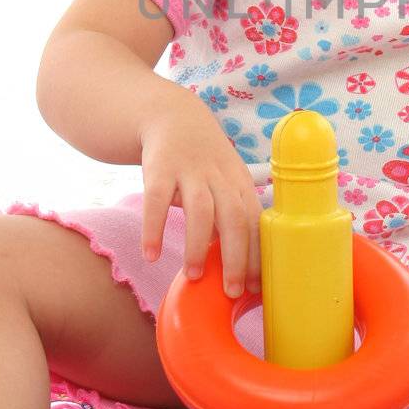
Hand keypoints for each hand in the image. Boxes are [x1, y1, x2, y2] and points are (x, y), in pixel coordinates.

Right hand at [138, 100, 261, 296]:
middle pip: (235, 219)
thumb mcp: (228, 182)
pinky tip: (150, 254)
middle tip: (230, 292)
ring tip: (192, 276)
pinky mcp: (160, 168)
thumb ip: (234, 217)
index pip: (256, 223)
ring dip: (199, 246)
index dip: (257, 256)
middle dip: (236, 258)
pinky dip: (155, 228)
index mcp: (241, 184)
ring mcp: (190, 170)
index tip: (255, 288)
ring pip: (201, 210)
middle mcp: (220, 177)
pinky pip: (157, 200)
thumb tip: (240, 267)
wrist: (173, 116)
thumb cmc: (205, 163)